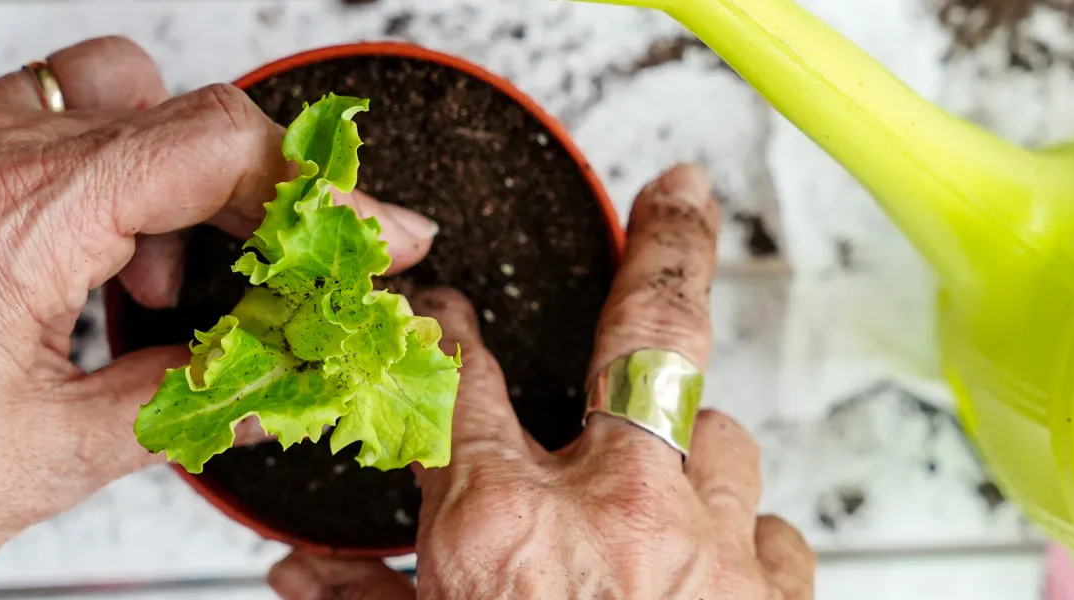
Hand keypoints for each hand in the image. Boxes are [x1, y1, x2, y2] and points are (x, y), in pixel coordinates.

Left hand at [0, 37, 437, 597]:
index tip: (374, 237)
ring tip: (159, 288)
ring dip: (166, 179)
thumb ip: (192, 398)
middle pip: (173, 108)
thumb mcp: (51, 456)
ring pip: (103, 95)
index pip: (217, 148)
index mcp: (14, 218)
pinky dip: (92, 178)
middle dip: (253, 190)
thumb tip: (281, 376)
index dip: (321, 196)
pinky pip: (31, 122)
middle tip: (286, 269)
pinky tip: (89, 270)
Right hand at [267, 166, 816, 599]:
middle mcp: (624, 513)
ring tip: (658, 471)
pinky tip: (712, 562)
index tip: (440, 314)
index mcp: (507, 530)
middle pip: (649, 337)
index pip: (457, 377)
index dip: (441, 331)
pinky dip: (739, 534)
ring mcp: (716, 551)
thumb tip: (303, 578)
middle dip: (665, 253)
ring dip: (688, 443)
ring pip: (720, 435)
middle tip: (679, 196)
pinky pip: (769, 527)